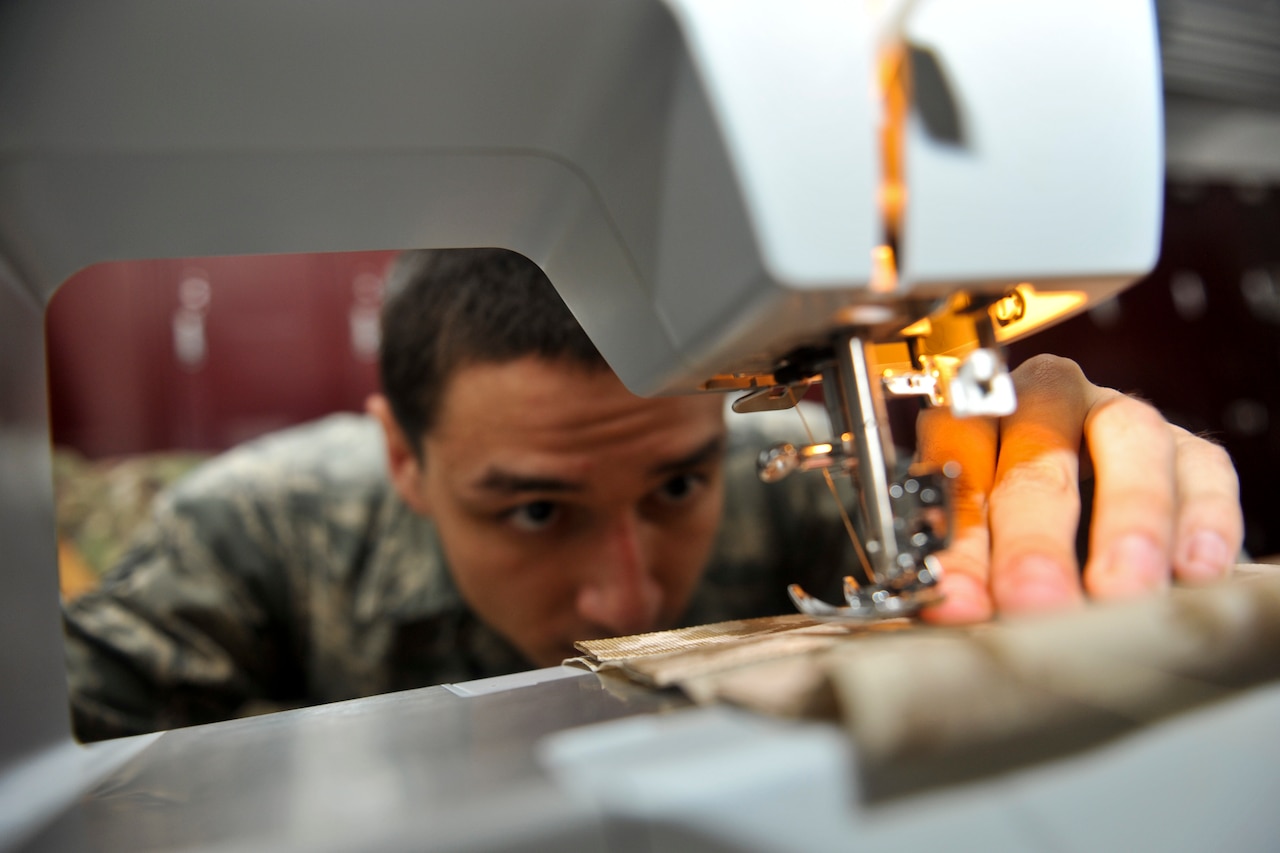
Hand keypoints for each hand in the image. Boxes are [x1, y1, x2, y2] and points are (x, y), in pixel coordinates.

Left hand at [917, 354, 1241, 623]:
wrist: (1089, 515)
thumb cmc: (1013, 532)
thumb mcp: (980, 547)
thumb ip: (968, 575)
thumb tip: (956, 618)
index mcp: (974, 422)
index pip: (959, 473)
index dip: (961, 542)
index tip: (964, 604)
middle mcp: (1045, 403)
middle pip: (1038, 459)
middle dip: (1035, 539)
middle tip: (1034, 600)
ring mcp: (1118, 414)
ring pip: (1129, 443)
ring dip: (1128, 520)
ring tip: (1121, 590)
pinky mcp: (1188, 446)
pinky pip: (1202, 469)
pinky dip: (1201, 520)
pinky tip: (1192, 570)